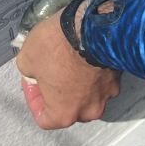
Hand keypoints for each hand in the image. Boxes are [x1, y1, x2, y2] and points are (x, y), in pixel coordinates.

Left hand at [15, 11, 120, 129]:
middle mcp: (89, 110)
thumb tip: (35, 72)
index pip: (44, 118)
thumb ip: (28, 73)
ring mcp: (107, 93)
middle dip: (59, 91)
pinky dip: (94, 69)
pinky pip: (102, 77)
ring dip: (79, 81)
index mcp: (64, 114)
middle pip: (71, 107)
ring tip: (70, 60)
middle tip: (51, 70)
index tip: (32, 81)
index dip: (34, 99)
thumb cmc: (57, 47)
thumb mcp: (25, 59)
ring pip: (89, 92)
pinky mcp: (119, 75)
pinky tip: (85, 53)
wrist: (91, 26)